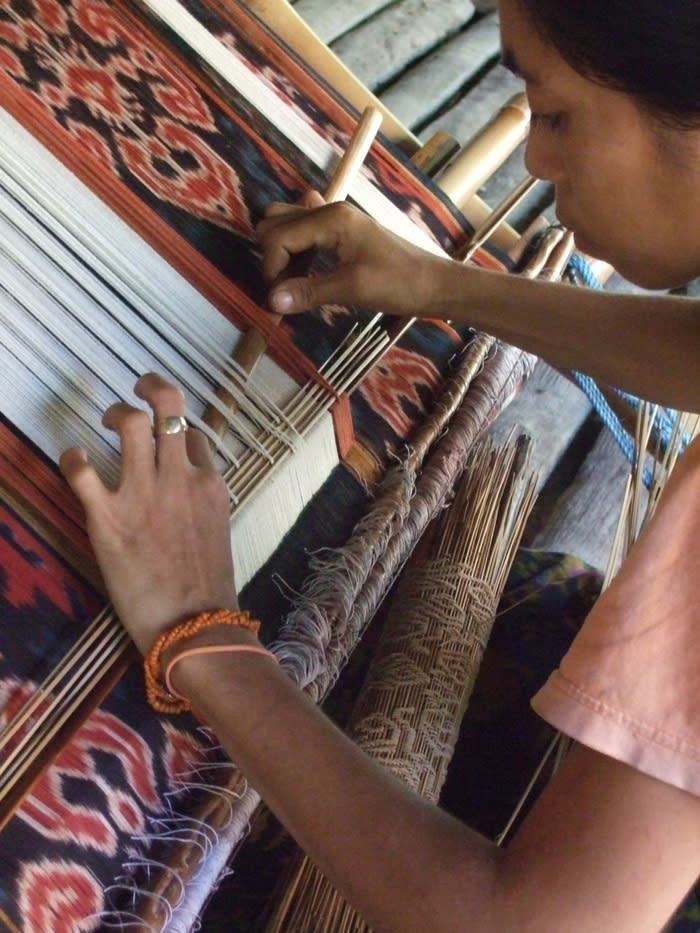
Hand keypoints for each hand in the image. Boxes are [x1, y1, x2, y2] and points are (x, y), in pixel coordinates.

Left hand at [60, 373, 237, 654]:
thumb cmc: (208, 588)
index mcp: (209, 485)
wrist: (194, 625)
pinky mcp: (108, 517)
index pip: (193, 435)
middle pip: (168, 406)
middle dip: (152, 386)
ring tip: (106, 419)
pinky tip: (73, 458)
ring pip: (129, 422)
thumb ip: (203, 501)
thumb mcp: (218, 531)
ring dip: (115, 412)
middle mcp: (179, 478)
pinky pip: (82, 470)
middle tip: (138, 386)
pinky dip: (72, 458)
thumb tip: (189, 487)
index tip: (165, 443)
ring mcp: (144, 494)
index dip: (176, 431)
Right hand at [256, 192, 446, 317]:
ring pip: (288, 224)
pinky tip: (306, 271)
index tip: (279, 298)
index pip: (278, 236)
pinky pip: (306, 230)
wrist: (434, 284)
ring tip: (295, 285)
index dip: (272, 268)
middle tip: (286, 289)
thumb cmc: (399, 284)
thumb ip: (309, 292)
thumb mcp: (352, 290)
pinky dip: (298, 249)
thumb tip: (270, 301)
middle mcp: (330, 211)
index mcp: (331, 219)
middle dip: (272, 256)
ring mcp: (336, 219)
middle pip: (276, 221)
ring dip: (282, 253)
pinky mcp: (343, 232)